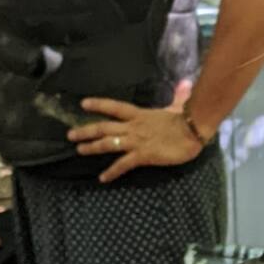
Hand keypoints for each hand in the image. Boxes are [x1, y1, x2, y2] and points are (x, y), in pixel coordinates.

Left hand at [69, 96, 206, 180]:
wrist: (193, 131)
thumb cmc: (186, 120)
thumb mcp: (178, 107)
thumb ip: (178, 97)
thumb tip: (185, 84)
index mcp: (140, 114)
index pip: (114, 107)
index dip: (98, 104)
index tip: (83, 104)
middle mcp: (133, 127)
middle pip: (104, 126)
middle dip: (86, 130)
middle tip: (70, 134)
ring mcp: (136, 141)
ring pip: (108, 143)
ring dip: (92, 147)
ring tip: (79, 150)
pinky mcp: (142, 155)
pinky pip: (123, 164)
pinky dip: (111, 172)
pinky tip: (102, 178)